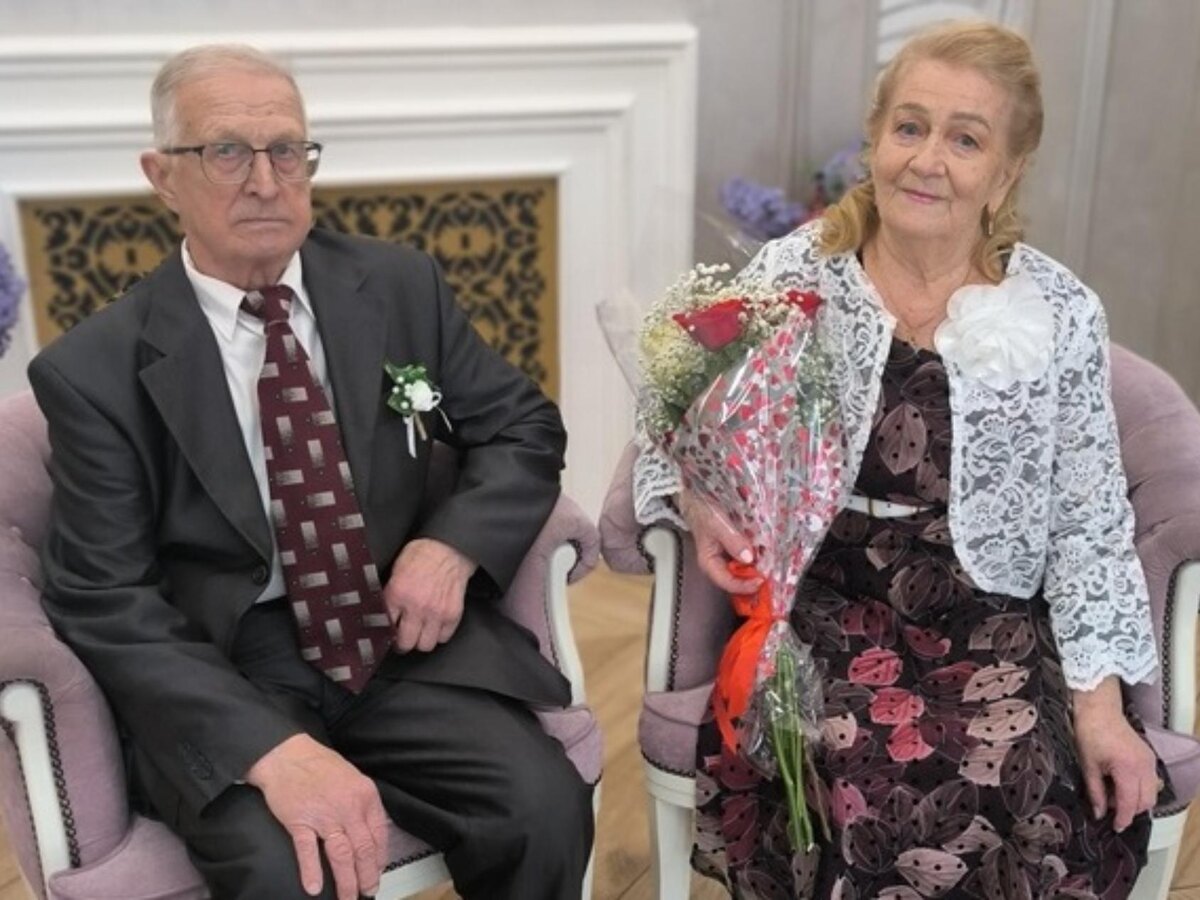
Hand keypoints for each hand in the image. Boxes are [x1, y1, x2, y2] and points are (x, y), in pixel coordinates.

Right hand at [246, 734, 389, 898]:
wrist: (288, 754)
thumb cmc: (320, 766)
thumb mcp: (354, 779)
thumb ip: (364, 806)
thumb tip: (372, 834)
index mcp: (366, 796)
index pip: (379, 835)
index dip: (379, 859)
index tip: (377, 873)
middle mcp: (349, 807)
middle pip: (363, 850)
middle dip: (367, 877)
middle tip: (367, 892)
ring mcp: (324, 815)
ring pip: (341, 855)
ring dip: (347, 881)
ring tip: (348, 898)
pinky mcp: (299, 820)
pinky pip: (308, 851)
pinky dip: (311, 871)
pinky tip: (314, 888)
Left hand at [382, 538, 476, 652]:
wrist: (449, 548)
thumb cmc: (422, 554)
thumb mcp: (396, 570)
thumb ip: (390, 594)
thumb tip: (383, 612)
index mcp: (397, 594)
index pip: (386, 627)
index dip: (386, 632)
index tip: (388, 633)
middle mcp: (416, 607)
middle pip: (406, 643)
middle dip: (403, 643)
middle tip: (403, 638)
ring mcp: (436, 612)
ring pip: (425, 645)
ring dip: (422, 640)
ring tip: (421, 632)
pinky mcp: (453, 614)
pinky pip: (443, 638)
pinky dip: (439, 634)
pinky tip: (435, 625)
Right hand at [678, 490, 761, 594]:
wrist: (698, 497)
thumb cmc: (703, 511)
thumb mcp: (718, 524)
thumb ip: (733, 541)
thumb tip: (748, 558)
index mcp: (710, 562)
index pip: (727, 583)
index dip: (745, 585)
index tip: (761, 580)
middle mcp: (719, 563)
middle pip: (738, 579)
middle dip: (754, 578)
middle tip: (770, 574)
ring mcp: (728, 556)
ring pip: (745, 569)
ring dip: (757, 568)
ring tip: (771, 565)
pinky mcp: (735, 548)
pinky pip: (748, 557)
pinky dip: (757, 556)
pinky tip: (766, 552)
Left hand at [1072, 677, 1159, 831]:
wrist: (1099, 709)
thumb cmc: (1090, 733)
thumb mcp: (1088, 765)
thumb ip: (1095, 792)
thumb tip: (1099, 814)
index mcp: (1128, 769)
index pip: (1130, 803)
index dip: (1123, 818)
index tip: (1115, 828)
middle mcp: (1144, 767)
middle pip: (1145, 802)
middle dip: (1130, 811)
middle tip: (1109, 808)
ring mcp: (1150, 762)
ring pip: (1151, 793)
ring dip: (1136, 801)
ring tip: (1113, 794)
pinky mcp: (1150, 757)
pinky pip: (1151, 782)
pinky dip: (1140, 789)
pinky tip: (1122, 784)